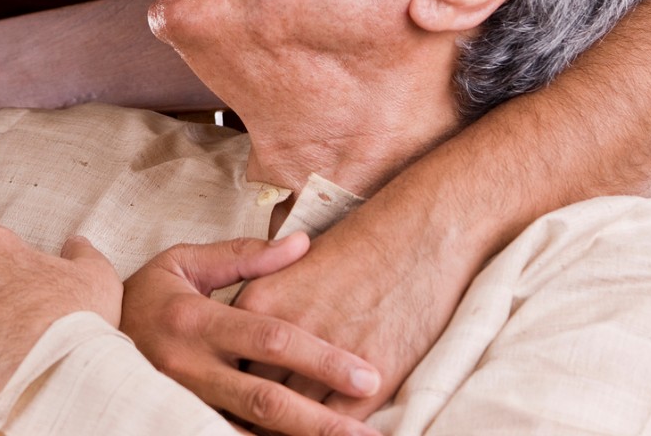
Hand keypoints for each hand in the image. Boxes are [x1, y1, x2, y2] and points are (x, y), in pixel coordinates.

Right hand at [121, 234, 380, 435]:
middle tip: (367, 434)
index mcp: (195, 320)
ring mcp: (178, 401)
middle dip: (320, 421)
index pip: (269, 339)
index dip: (321, 359)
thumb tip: (302, 243)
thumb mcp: (184, 263)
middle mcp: (188, 367)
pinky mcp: (171, 421)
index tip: (367, 375)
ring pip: (243, 432)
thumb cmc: (143, 298)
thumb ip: (244, 257)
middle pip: (265, 400)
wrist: (75, 337)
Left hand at [235, 221, 453, 421]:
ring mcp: (326, 362)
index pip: (230, 358)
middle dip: (253, 410)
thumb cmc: (363, 242)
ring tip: (289, 428)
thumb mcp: (295, 261)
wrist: (420, 234)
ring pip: (291, 416)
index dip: (230, 381)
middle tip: (252, 423)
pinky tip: (328, 431)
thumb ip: (267, 296)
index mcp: (258, 303)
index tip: (231, 394)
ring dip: (289, 425)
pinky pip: (335, 424)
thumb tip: (247, 327)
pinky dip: (328, 432)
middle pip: (252, 393)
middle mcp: (284, 335)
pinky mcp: (369, 382)